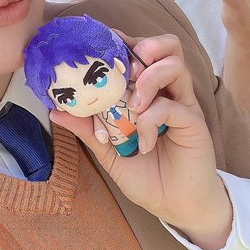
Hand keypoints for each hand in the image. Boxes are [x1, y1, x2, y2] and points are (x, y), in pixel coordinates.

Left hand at [50, 34, 232, 249]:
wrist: (177, 207)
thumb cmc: (148, 178)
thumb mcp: (110, 152)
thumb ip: (88, 129)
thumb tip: (55, 110)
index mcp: (150, 93)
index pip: (141, 54)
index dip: (123, 42)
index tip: (100, 46)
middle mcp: (169, 93)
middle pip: (168, 46)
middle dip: (146, 46)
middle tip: (126, 69)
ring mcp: (184, 105)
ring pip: (175, 65)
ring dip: (149, 79)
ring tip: (133, 105)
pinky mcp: (194, 122)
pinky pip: (171, 106)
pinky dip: (150, 120)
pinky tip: (144, 143)